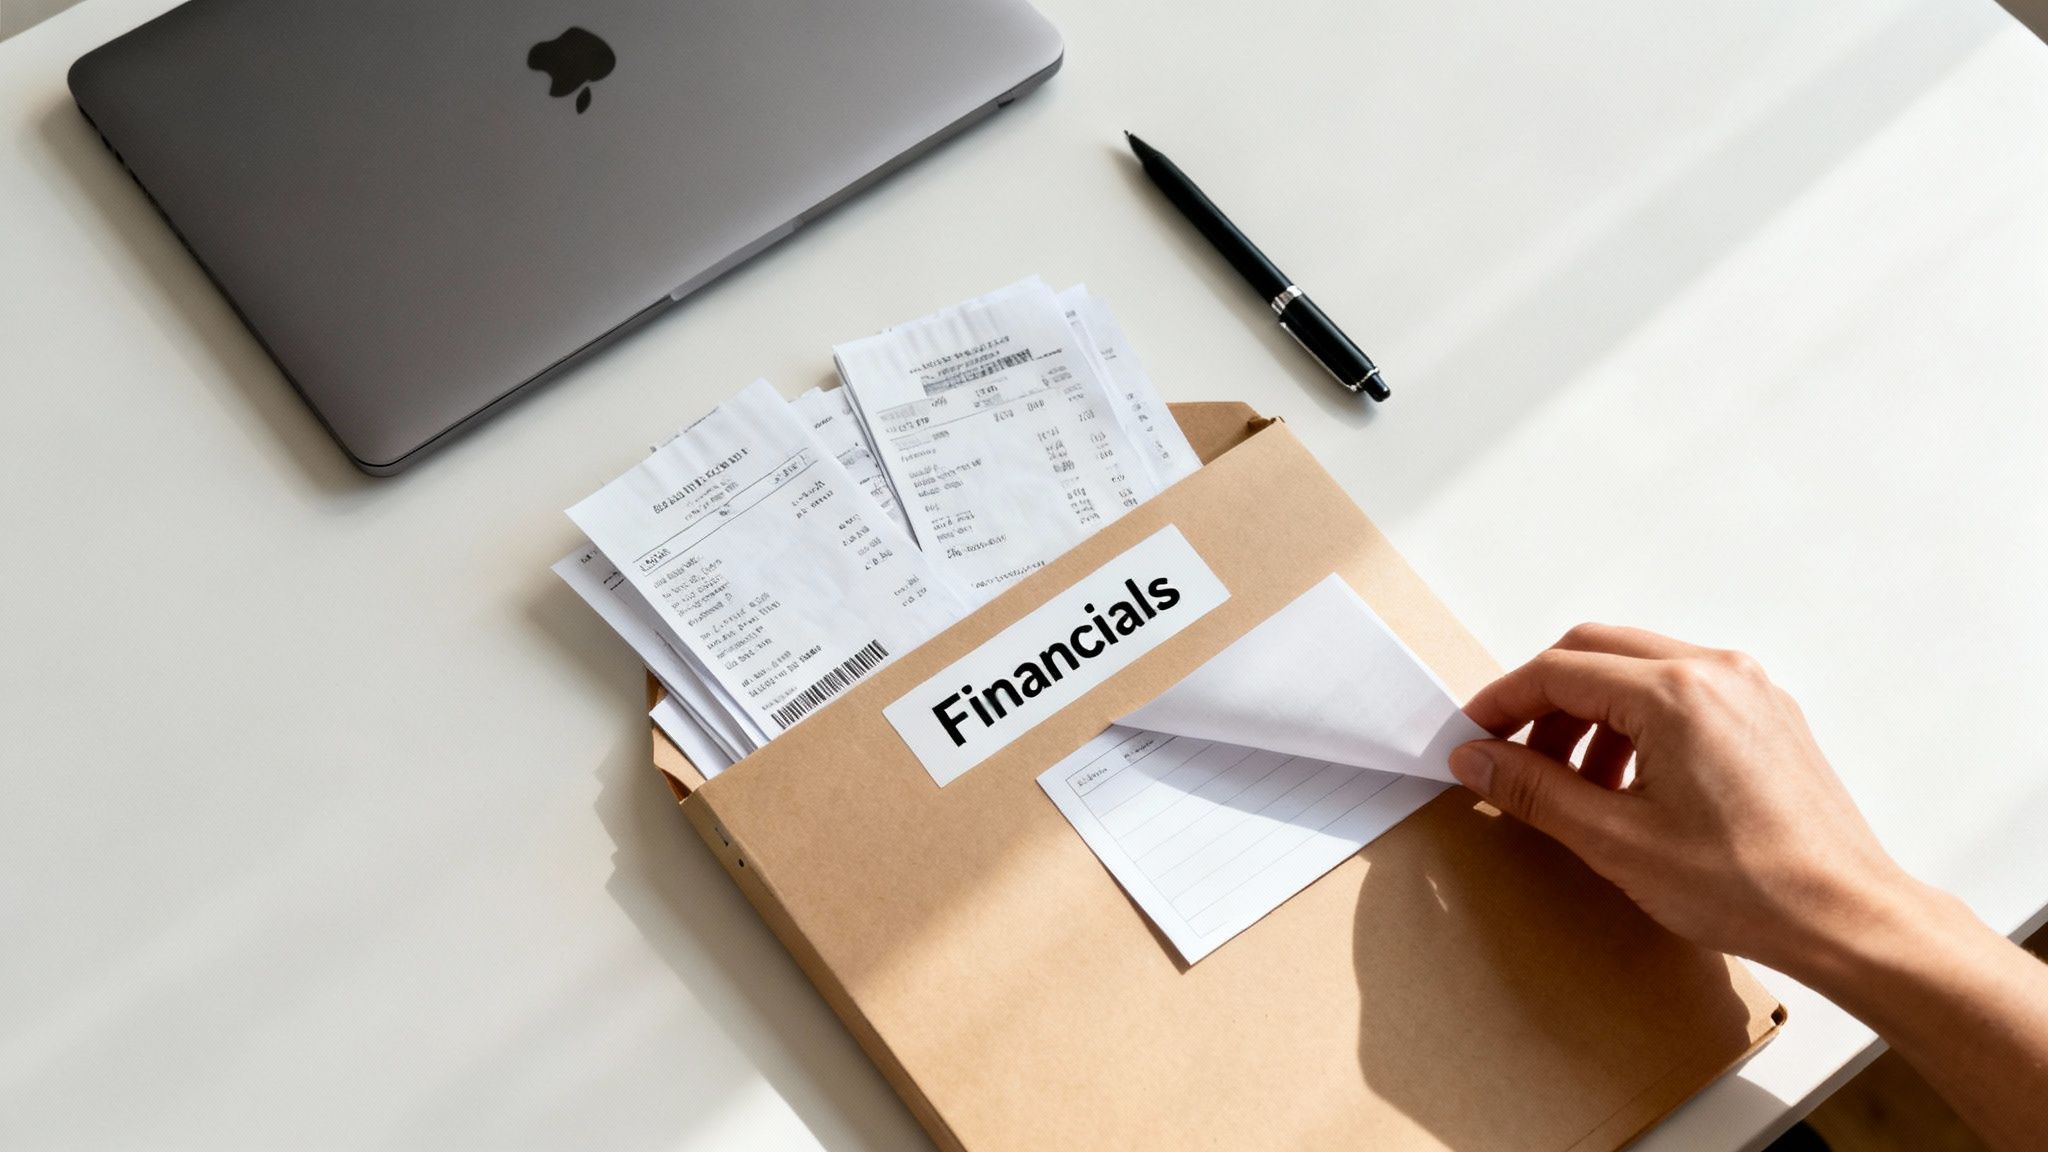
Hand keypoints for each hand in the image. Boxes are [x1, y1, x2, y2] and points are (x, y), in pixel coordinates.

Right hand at [1451, 624, 1915, 978]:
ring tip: (1569, 782)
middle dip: (1542, 700)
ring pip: (1638, 667)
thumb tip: (1478, 760)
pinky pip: (1681, 690)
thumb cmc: (1749, 886)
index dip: (1502, 703)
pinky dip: (1636, 720)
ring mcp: (1748, 687)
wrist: (1845, 916)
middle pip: (1595, 652)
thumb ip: (1535, 789)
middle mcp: (1715, 671)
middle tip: (1508, 752)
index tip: (1473, 736)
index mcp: (1675, 693)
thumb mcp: (1615, 841)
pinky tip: (1625, 781)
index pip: (1558, 672)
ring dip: (1588, 712)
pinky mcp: (1767, 712)